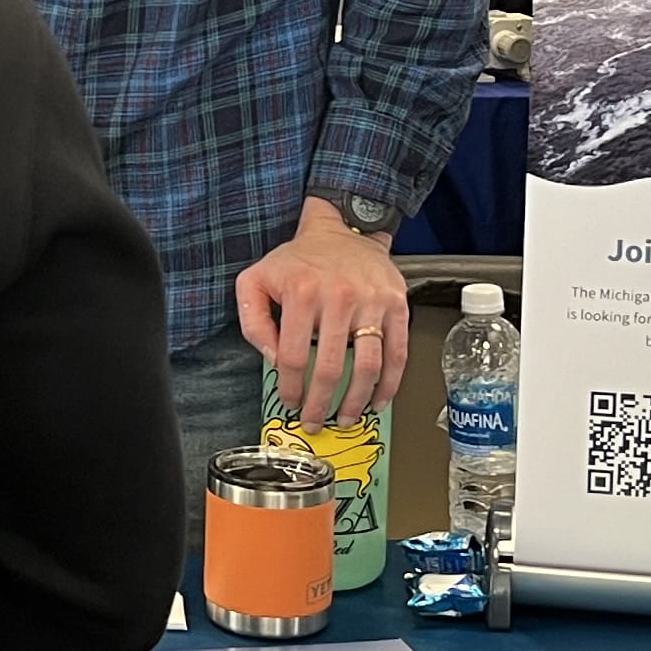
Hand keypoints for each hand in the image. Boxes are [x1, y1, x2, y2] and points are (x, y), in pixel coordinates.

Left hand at [236, 199, 408, 425]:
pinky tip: (378, 401)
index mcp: (301, 292)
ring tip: (347, 418)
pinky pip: (397, 354)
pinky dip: (389, 384)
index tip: (291, 402)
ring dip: (356, 402)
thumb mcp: (257, 279)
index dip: (291, 388)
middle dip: (321, 404)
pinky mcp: (397, 305)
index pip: (294, 357)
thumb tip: (272, 359)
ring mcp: (372, 302)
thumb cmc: (299, 259)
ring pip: (367, 367)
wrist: (343, 229)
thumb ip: (253, 320)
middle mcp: (338, 297)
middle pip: (331, 368)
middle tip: (315, 422)